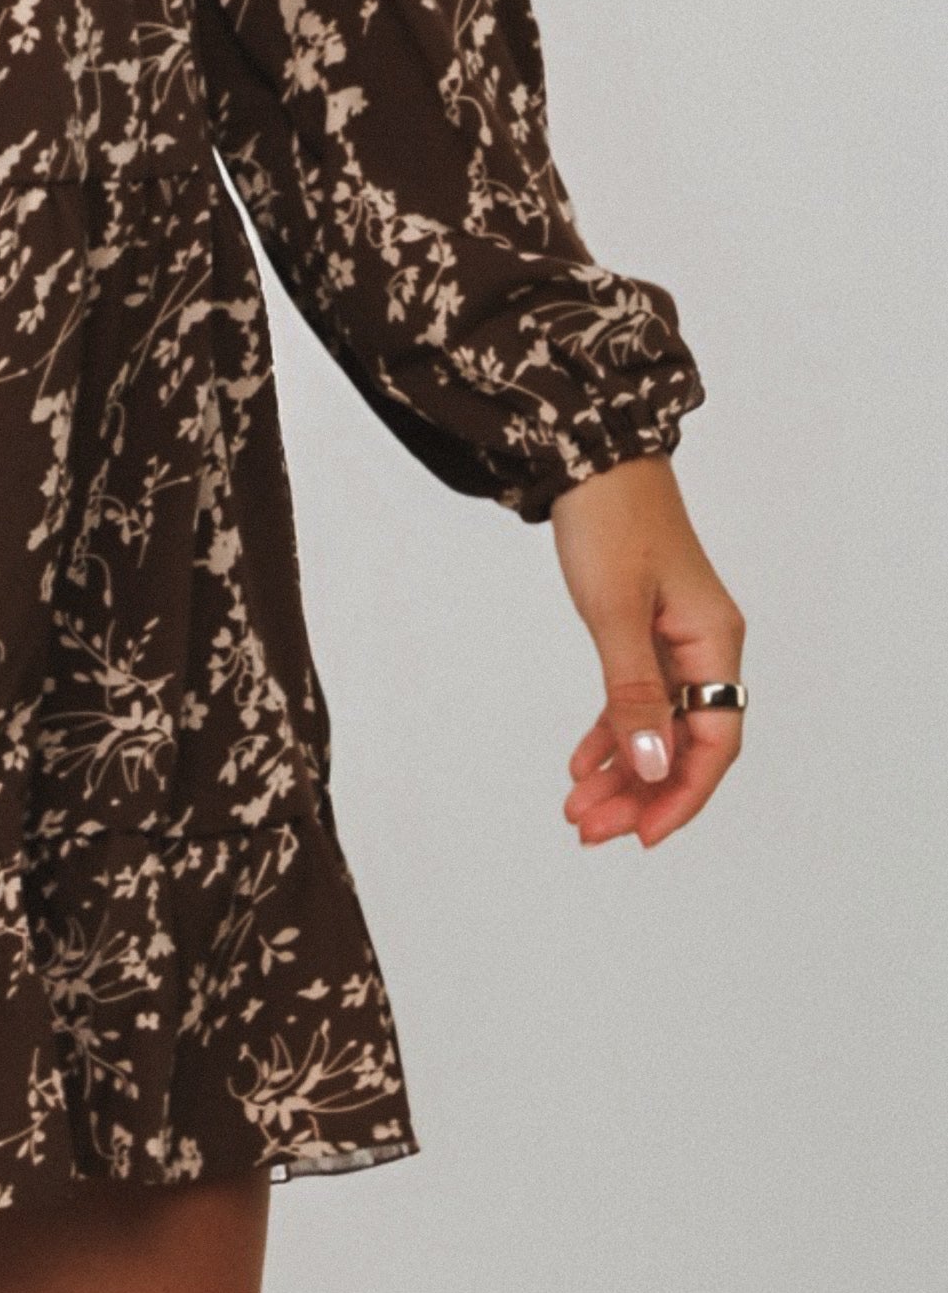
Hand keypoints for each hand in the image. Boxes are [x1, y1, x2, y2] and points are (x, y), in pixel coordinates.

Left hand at [551, 454, 746, 850]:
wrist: (590, 457)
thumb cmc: (610, 520)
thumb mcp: (616, 611)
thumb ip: (633, 691)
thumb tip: (653, 766)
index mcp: (714, 644)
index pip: (714, 743)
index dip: (683, 795)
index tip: (644, 834)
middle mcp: (703, 649)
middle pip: (683, 744)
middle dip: (641, 792)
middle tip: (590, 829)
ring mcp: (673, 642)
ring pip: (655, 727)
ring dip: (620, 770)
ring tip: (578, 808)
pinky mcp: (643, 631)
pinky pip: (634, 700)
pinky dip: (611, 732)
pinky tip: (582, 762)